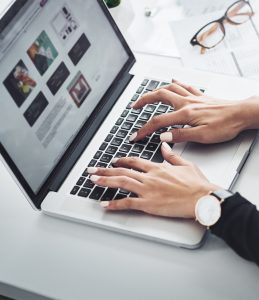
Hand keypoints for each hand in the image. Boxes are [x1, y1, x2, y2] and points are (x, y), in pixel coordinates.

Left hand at [88, 142, 217, 217]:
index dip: (122, 161)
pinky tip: (104, 204)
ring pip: (121, 183)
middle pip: (122, 171)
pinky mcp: (149, 204)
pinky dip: (115, 204)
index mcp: (157, 168)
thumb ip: (172, 155)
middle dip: (105, 170)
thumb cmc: (197, 184)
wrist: (203, 198)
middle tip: (92, 170)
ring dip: (105, 181)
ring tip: (92, 180)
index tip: (114, 161)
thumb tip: (164, 146)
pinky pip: (128, 203)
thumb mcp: (186, 164)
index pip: (134, 161)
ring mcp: (148, 190)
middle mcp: (149, 177)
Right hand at [130, 80, 258, 143]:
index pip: (158, 121)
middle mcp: (187, 102)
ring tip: (148, 95)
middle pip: (159, 96)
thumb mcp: (202, 136)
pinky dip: (176, 83)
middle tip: (134, 106)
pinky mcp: (200, 96)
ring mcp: (193, 97)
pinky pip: (185, 86)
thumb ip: (180, 135)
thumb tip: (163, 137)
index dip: (144, 129)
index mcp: (185, 114)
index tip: (135, 136)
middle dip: (144, 100)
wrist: (243, 114)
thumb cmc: (226, 125)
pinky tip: (173, 81)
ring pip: (170, 88)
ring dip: (156, 90)